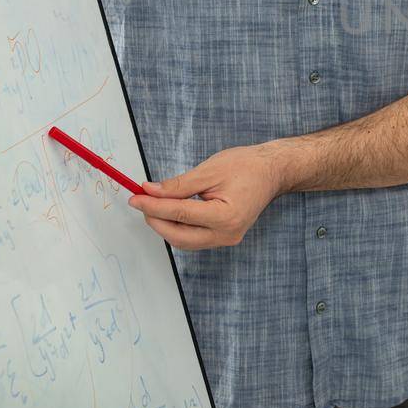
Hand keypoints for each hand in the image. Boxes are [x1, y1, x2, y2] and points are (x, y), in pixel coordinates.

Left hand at [128, 144, 289, 248]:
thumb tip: (150, 192)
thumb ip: (178, 185)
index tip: (135, 198)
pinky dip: (179, 227)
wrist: (272, 171)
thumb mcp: (209, 170)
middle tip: (141, 202)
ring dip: (166, 226)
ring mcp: (227, 238)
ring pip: (185, 241)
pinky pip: (194, 238)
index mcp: (226, 216)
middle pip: (179, 236)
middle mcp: (227, 234)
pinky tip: (171, 211)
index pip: (180, 214)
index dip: (153, 207)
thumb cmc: (247, 166)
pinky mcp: (225, 236)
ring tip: (154, 205)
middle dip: (156, 220)